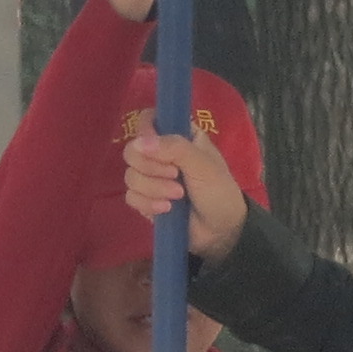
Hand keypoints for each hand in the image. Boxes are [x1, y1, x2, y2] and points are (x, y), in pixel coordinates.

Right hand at [124, 128, 248, 260]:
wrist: (222, 231)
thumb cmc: (219, 191)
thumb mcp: (203, 165)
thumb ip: (174, 148)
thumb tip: (139, 143)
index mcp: (179, 136)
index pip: (148, 120)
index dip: (146, 132)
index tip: (155, 148)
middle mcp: (161, 154)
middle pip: (132, 150)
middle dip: (151, 167)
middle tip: (175, 175)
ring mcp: (152, 178)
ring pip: (130, 176)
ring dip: (154, 188)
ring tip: (178, 197)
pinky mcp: (146, 200)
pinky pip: (131, 196)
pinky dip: (147, 203)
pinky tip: (166, 210)